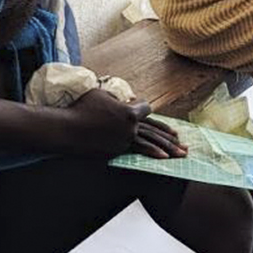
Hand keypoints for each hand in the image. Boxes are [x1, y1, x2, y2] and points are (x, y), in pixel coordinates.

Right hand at [63, 89, 187, 158]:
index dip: (145, 109)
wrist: (68, 129)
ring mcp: (125, 140)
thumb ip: (114, 97)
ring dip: (167, 149)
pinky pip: (137, 152)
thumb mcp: (99, 94)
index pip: (146, 109)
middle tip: (184, 145)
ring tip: (180, 155)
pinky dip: (151, 154)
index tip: (146, 111)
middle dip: (170, 138)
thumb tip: (120, 98)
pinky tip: (162, 158)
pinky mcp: (117, 150)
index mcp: (128, 111)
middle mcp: (131, 127)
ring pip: (150, 143)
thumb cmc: (81, 108)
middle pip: (155, 131)